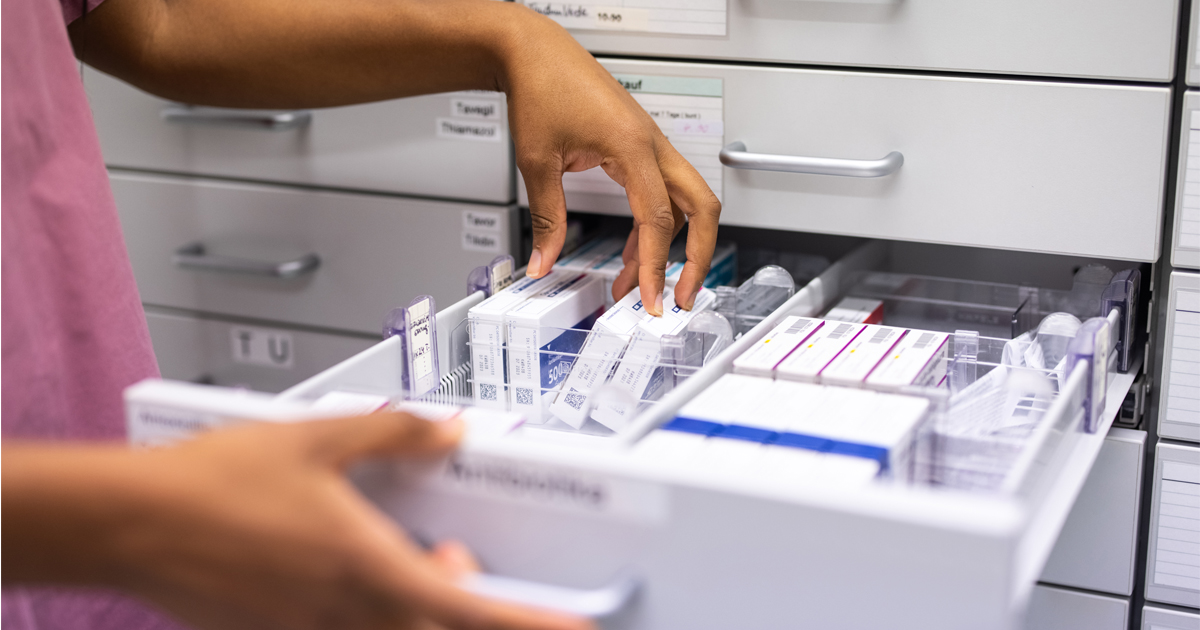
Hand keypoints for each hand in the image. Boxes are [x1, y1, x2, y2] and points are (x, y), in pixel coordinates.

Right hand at [2, 413, 591, 629]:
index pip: (471, 610)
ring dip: (420, 610)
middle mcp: (346, 615)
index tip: (572, 629)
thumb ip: (396, 434)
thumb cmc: (214, 484)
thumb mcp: (319, 438)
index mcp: (368, 569)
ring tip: (408, 563)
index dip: (529, 626)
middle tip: (459, 564)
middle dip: (469, 610)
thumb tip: (447, 431)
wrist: (132, 521)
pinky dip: (372, 617)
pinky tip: (347, 575)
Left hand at [499, 10, 720, 313]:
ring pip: (686, 203)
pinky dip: (652, 227)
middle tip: (678, 297)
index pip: (659, 218)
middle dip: (697, 257)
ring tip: (639, 284)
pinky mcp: (640, 147)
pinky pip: (661, 192)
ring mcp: (651, 145)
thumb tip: (544, 260)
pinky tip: (632, 254)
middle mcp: (653, 145)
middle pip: (703, 208)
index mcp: (634, 146)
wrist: (536, 51)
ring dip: (669, 247)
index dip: (658, 266)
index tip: (650, 299)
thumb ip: (547, 217)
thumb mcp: (538, 161)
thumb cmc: (541, 87)